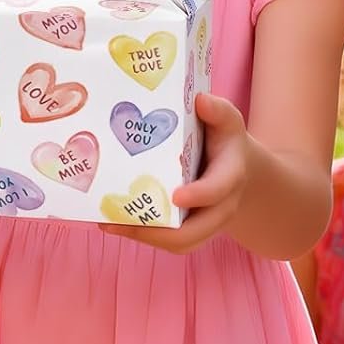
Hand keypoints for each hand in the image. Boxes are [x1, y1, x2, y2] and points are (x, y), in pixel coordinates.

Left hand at [99, 92, 250, 252]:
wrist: (234, 168)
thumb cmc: (224, 139)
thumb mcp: (226, 120)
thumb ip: (217, 110)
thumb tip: (200, 100)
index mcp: (230, 176)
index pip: (217, 190)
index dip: (199, 195)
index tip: (177, 196)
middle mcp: (220, 206)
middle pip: (194, 232)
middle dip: (160, 232)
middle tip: (124, 220)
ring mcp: (205, 222)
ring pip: (178, 242)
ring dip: (143, 237)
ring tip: (108, 222)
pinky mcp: (188, 229)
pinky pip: (168, 240)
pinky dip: (141, 235)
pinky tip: (111, 222)